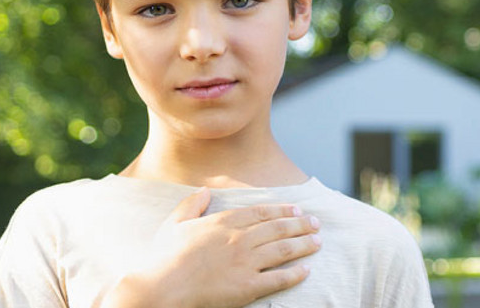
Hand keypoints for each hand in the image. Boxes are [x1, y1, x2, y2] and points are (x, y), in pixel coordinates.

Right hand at [102, 188, 321, 307]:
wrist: (162, 287)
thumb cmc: (163, 258)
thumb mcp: (174, 224)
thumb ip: (191, 205)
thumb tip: (204, 190)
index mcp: (224, 222)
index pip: (262, 213)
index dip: (283, 211)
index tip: (297, 210)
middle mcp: (240, 239)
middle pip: (278, 229)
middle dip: (300, 225)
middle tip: (316, 223)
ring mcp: (246, 263)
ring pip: (284, 250)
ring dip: (304, 245)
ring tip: (318, 242)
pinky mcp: (247, 286)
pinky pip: (278, 279)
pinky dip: (295, 274)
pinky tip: (306, 270)